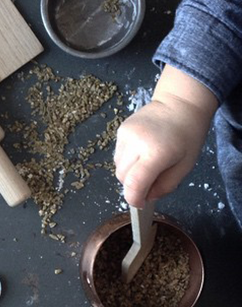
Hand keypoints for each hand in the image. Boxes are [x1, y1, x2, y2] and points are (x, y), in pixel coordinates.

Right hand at [114, 66, 217, 207]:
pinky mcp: (120, 130)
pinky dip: (127, 160)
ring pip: (117, 166)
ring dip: (129, 172)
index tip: (140, 203)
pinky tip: (141, 152)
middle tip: (150, 181)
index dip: (134, 198)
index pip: (133, 184)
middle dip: (133, 185)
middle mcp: (136, 143)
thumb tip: (147, 197)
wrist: (179, 104)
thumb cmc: (188, 135)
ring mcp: (125, 135)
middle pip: (122, 177)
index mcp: (156, 153)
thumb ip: (166, 186)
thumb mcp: (185, 166)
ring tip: (146, 164)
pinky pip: (118, 154)